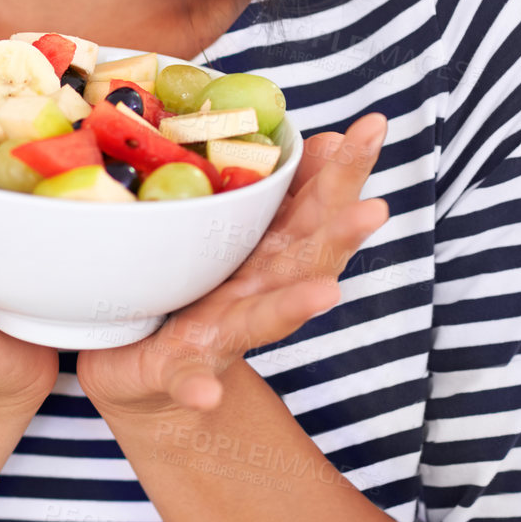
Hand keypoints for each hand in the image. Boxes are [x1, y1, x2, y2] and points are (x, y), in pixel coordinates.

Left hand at [77, 112, 389, 417]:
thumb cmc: (194, 288)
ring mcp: (223, 334)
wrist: (142, 365)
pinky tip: (208, 396)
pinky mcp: (180, 370)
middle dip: (342, 234)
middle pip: (308, 260)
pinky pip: (188, 379)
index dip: (346, 169)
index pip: (317, 206)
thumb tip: (322, 137)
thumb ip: (278, 193)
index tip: (374, 124)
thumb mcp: (234, 235)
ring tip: (329, 295)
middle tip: (378, 209)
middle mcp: (260, 295)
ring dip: (297, 307)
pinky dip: (198, 387)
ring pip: (264, 318)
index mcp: (271, 255)